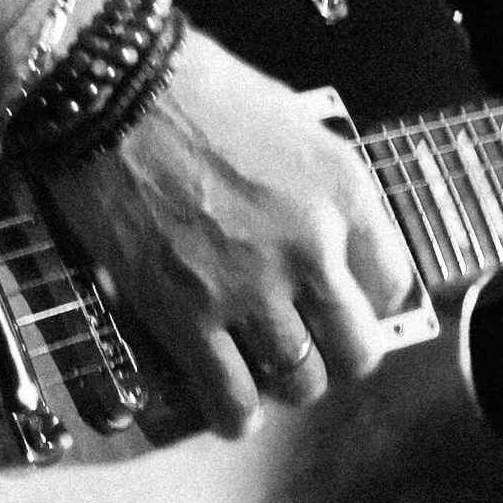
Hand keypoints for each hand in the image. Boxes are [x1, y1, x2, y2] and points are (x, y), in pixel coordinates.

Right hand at [40, 26, 419, 436]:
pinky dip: (236, 414)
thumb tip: (323, 235)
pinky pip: (230, 397)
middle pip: (357, 346)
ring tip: (269, 373)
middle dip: (338, 353)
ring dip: (289, 383)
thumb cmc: (190, 88)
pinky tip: (233, 409)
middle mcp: (311, 247)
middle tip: (313, 345)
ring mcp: (251, 288)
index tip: (345, 302)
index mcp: (342, 191)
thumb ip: (316, 189)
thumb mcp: (288, 122)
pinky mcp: (188, 316)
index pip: (391, 280)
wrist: (112, 91)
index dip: (366, 299)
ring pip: (302, 379)